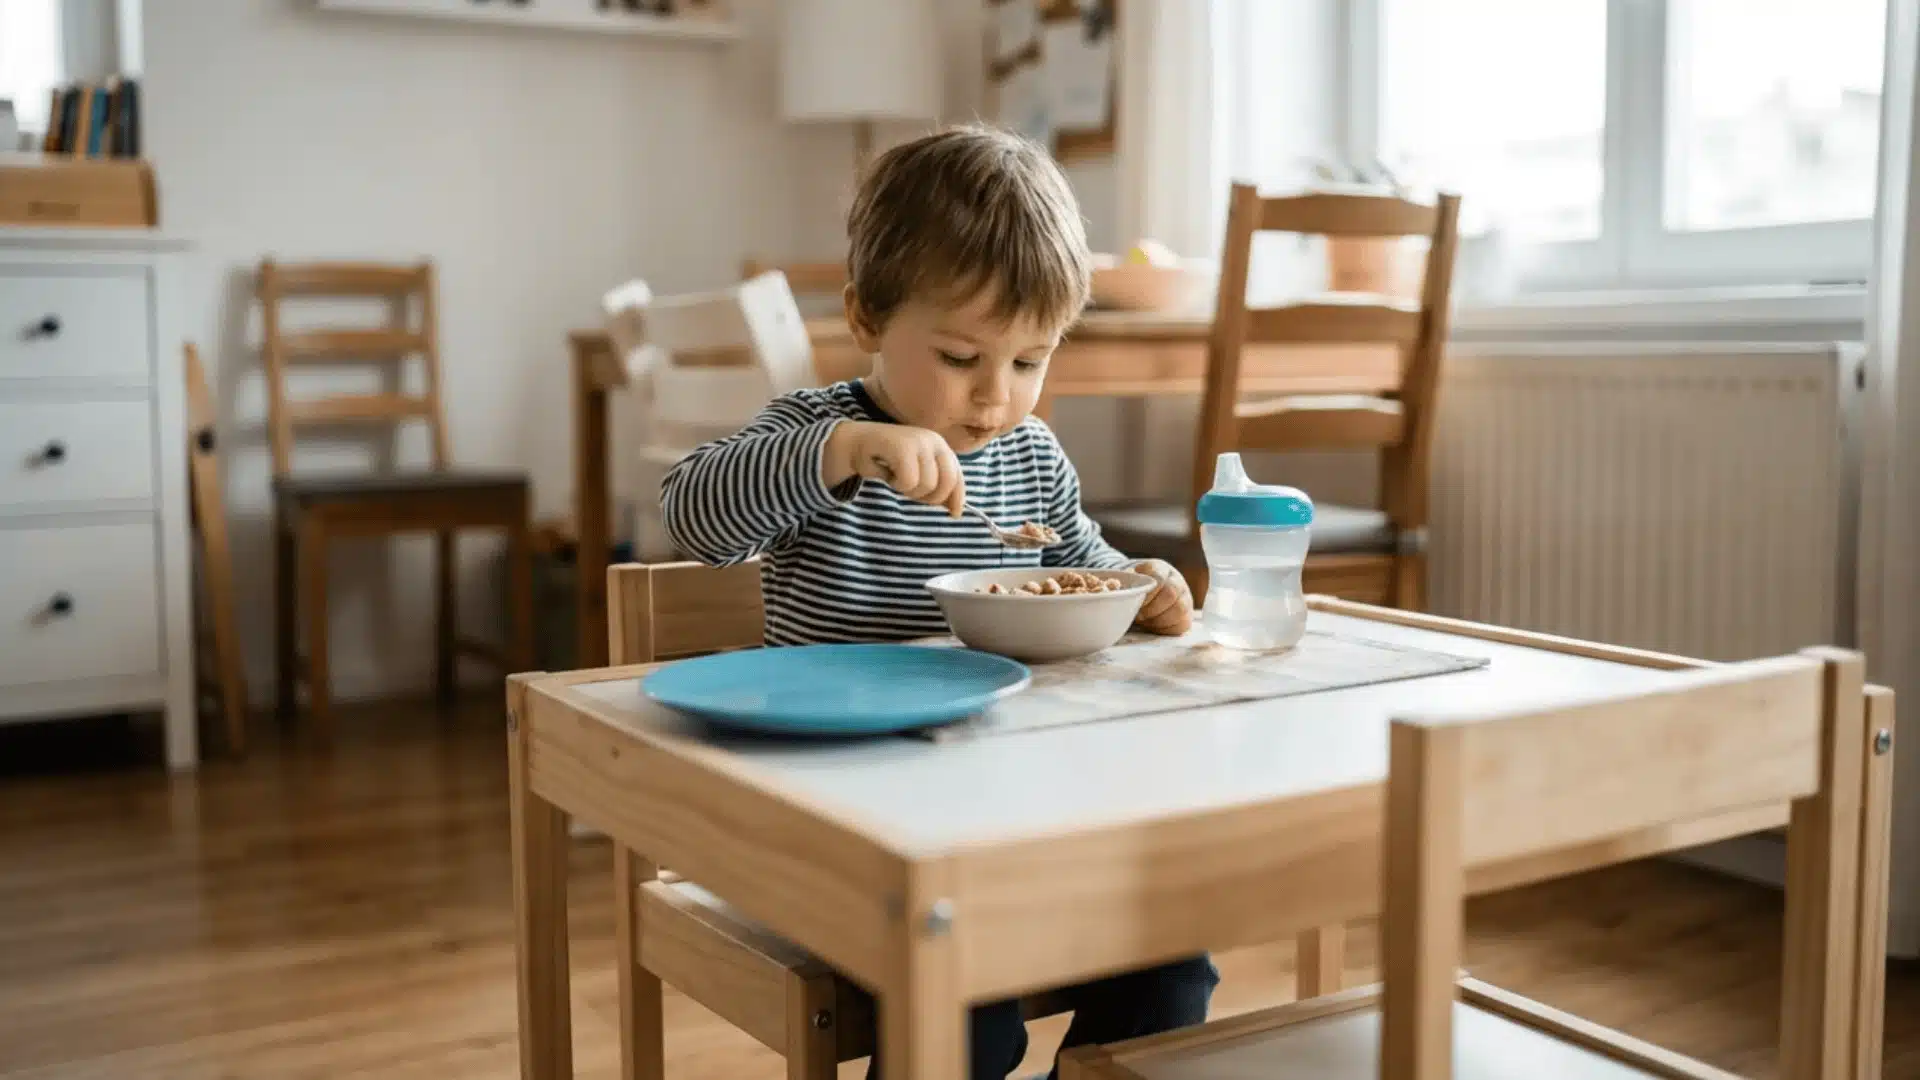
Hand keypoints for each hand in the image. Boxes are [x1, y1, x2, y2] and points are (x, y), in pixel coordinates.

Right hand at [826, 421, 965, 515]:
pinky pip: (909, 481)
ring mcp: (919, 442)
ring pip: (927, 485)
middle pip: (947, 483)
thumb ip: (936, 487)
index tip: (954, 514)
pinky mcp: (903, 447)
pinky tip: (889, 475)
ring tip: (897, 479)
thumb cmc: (887, 461)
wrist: (857, 444)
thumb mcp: (917, 474)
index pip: (957, 476)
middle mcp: (933, 441)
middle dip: (930, 497)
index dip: (958, 497)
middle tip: (911, 493)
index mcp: (940, 446)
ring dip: (909, 490)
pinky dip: (897, 484)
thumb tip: (955, 510)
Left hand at [1131, 559, 1193, 634]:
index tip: (1135, 602)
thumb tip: (1116, 590)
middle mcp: (1177, 581)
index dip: (1147, 593)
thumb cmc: (1137, 587)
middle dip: (1151, 608)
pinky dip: (1166, 628)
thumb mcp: (1130, 580)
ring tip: (1145, 621)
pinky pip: (1182, 624)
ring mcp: (1185, 598)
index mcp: (1161, 569)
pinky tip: (1154, 626)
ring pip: (1179, 610)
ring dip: (1158, 619)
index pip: (1158, 578)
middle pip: (1171, 593)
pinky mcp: (1187, 615)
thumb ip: (1126, 584)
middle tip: (1139, 615)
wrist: (1149, 593)